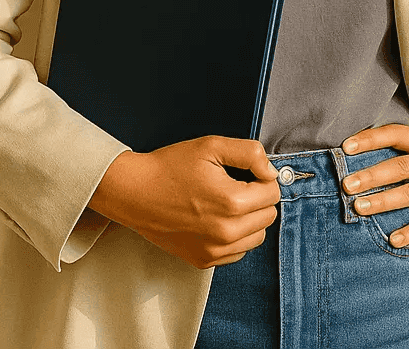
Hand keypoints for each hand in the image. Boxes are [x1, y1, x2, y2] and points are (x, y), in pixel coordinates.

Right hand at [88, 136, 280, 268]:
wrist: (135, 192)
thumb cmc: (170, 167)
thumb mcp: (211, 146)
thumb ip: (250, 154)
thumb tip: (271, 172)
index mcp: (232, 202)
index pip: (273, 193)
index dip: (261, 178)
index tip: (245, 174)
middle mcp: (226, 232)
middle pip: (268, 216)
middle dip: (257, 199)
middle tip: (233, 186)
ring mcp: (214, 250)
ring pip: (257, 236)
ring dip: (249, 220)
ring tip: (225, 204)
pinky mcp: (204, 260)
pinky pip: (238, 251)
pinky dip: (234, 237)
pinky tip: (215, 220)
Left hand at [341, 124, 408, 246]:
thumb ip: (405, 153)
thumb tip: (362, 161)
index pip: (396, 134)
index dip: (370, 139)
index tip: (346, 147)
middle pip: (400, 167)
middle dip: (371, 176)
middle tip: (347, 184)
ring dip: (383, 202)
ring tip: (360, 208)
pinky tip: (394, 239)